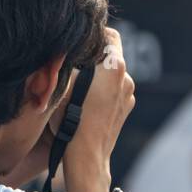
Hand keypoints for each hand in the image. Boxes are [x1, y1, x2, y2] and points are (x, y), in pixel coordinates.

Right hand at [62, 27, 134, 191]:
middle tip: (74, 65)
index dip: (94, 35)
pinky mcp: (126, 110)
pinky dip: (102, 92)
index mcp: (115, 67)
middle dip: (94, 58)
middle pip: (111, 55)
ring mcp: (129, 96)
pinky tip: (86, 103)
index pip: (110, 34)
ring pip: (112, 75)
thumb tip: (68, 47)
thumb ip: (70, 60)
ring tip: (78, 88)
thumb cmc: (71, 119)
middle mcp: (127, 79)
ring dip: (98, 76)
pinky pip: (114, 92)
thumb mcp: (62, 82)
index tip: (79, 42)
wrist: (87, 157)